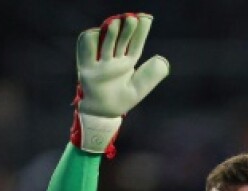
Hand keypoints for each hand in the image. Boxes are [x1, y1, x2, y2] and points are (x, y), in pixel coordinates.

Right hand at [71, 13, 169, 156]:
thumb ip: (152, 75)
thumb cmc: (121, 100)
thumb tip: (162, 60)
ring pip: (105, 42)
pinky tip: (95, 32)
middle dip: (126, 29)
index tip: (145, 19)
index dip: (140, 31)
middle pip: (121, 39)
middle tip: (131, 19)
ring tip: (115, 23)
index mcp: (128, 61)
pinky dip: (90, 39)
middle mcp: (114, 58)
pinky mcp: (86, 68)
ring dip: (110, 32)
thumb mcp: (139, 88)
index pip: (135, 43)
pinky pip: (85, 50)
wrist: (103, 114)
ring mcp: (100, 62)